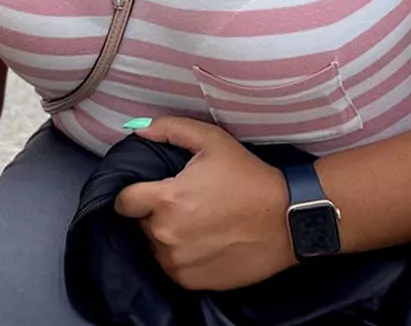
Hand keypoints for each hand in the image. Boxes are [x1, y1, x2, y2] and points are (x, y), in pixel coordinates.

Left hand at [113, 116, 294, 291]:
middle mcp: (167, 235)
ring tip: (197, 222)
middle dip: (156, 212)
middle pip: (142, 223)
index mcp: (167, 199)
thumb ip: (170, 130)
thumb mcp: (212, 140)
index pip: (124, 201)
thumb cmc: (249, 177)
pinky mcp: (193, 281)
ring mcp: (178, 262)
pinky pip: (173, 268)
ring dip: (168, 235)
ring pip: (156, 247)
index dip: (133, 193)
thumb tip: (138, 128)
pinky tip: (205, 241)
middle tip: (184, 202)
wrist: (287, 220)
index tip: (149, 189)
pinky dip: (182, 256)